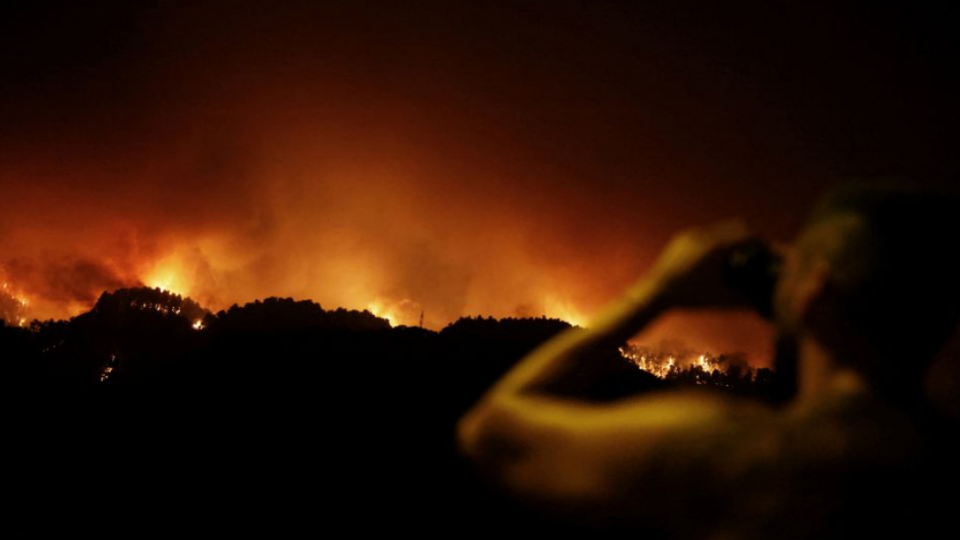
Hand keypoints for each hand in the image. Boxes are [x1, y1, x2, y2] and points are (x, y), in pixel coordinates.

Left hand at [638, 220, 763, 309]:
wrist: (656, 293)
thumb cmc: (690, 297)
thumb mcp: (722, 300)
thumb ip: (746, 300)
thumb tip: (765, 302)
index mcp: (717, 246)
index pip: (747, 234)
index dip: (760, 242)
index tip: (765, 251)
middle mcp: (704, 235)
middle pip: (735, 225)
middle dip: (746, 237)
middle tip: (753, 252)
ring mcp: (691, 234)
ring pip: (719, 228)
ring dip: (729, 237)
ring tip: (734, 255)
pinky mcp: (681, 238)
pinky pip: (704, 233)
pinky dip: (714, 241)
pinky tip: (714, 257)